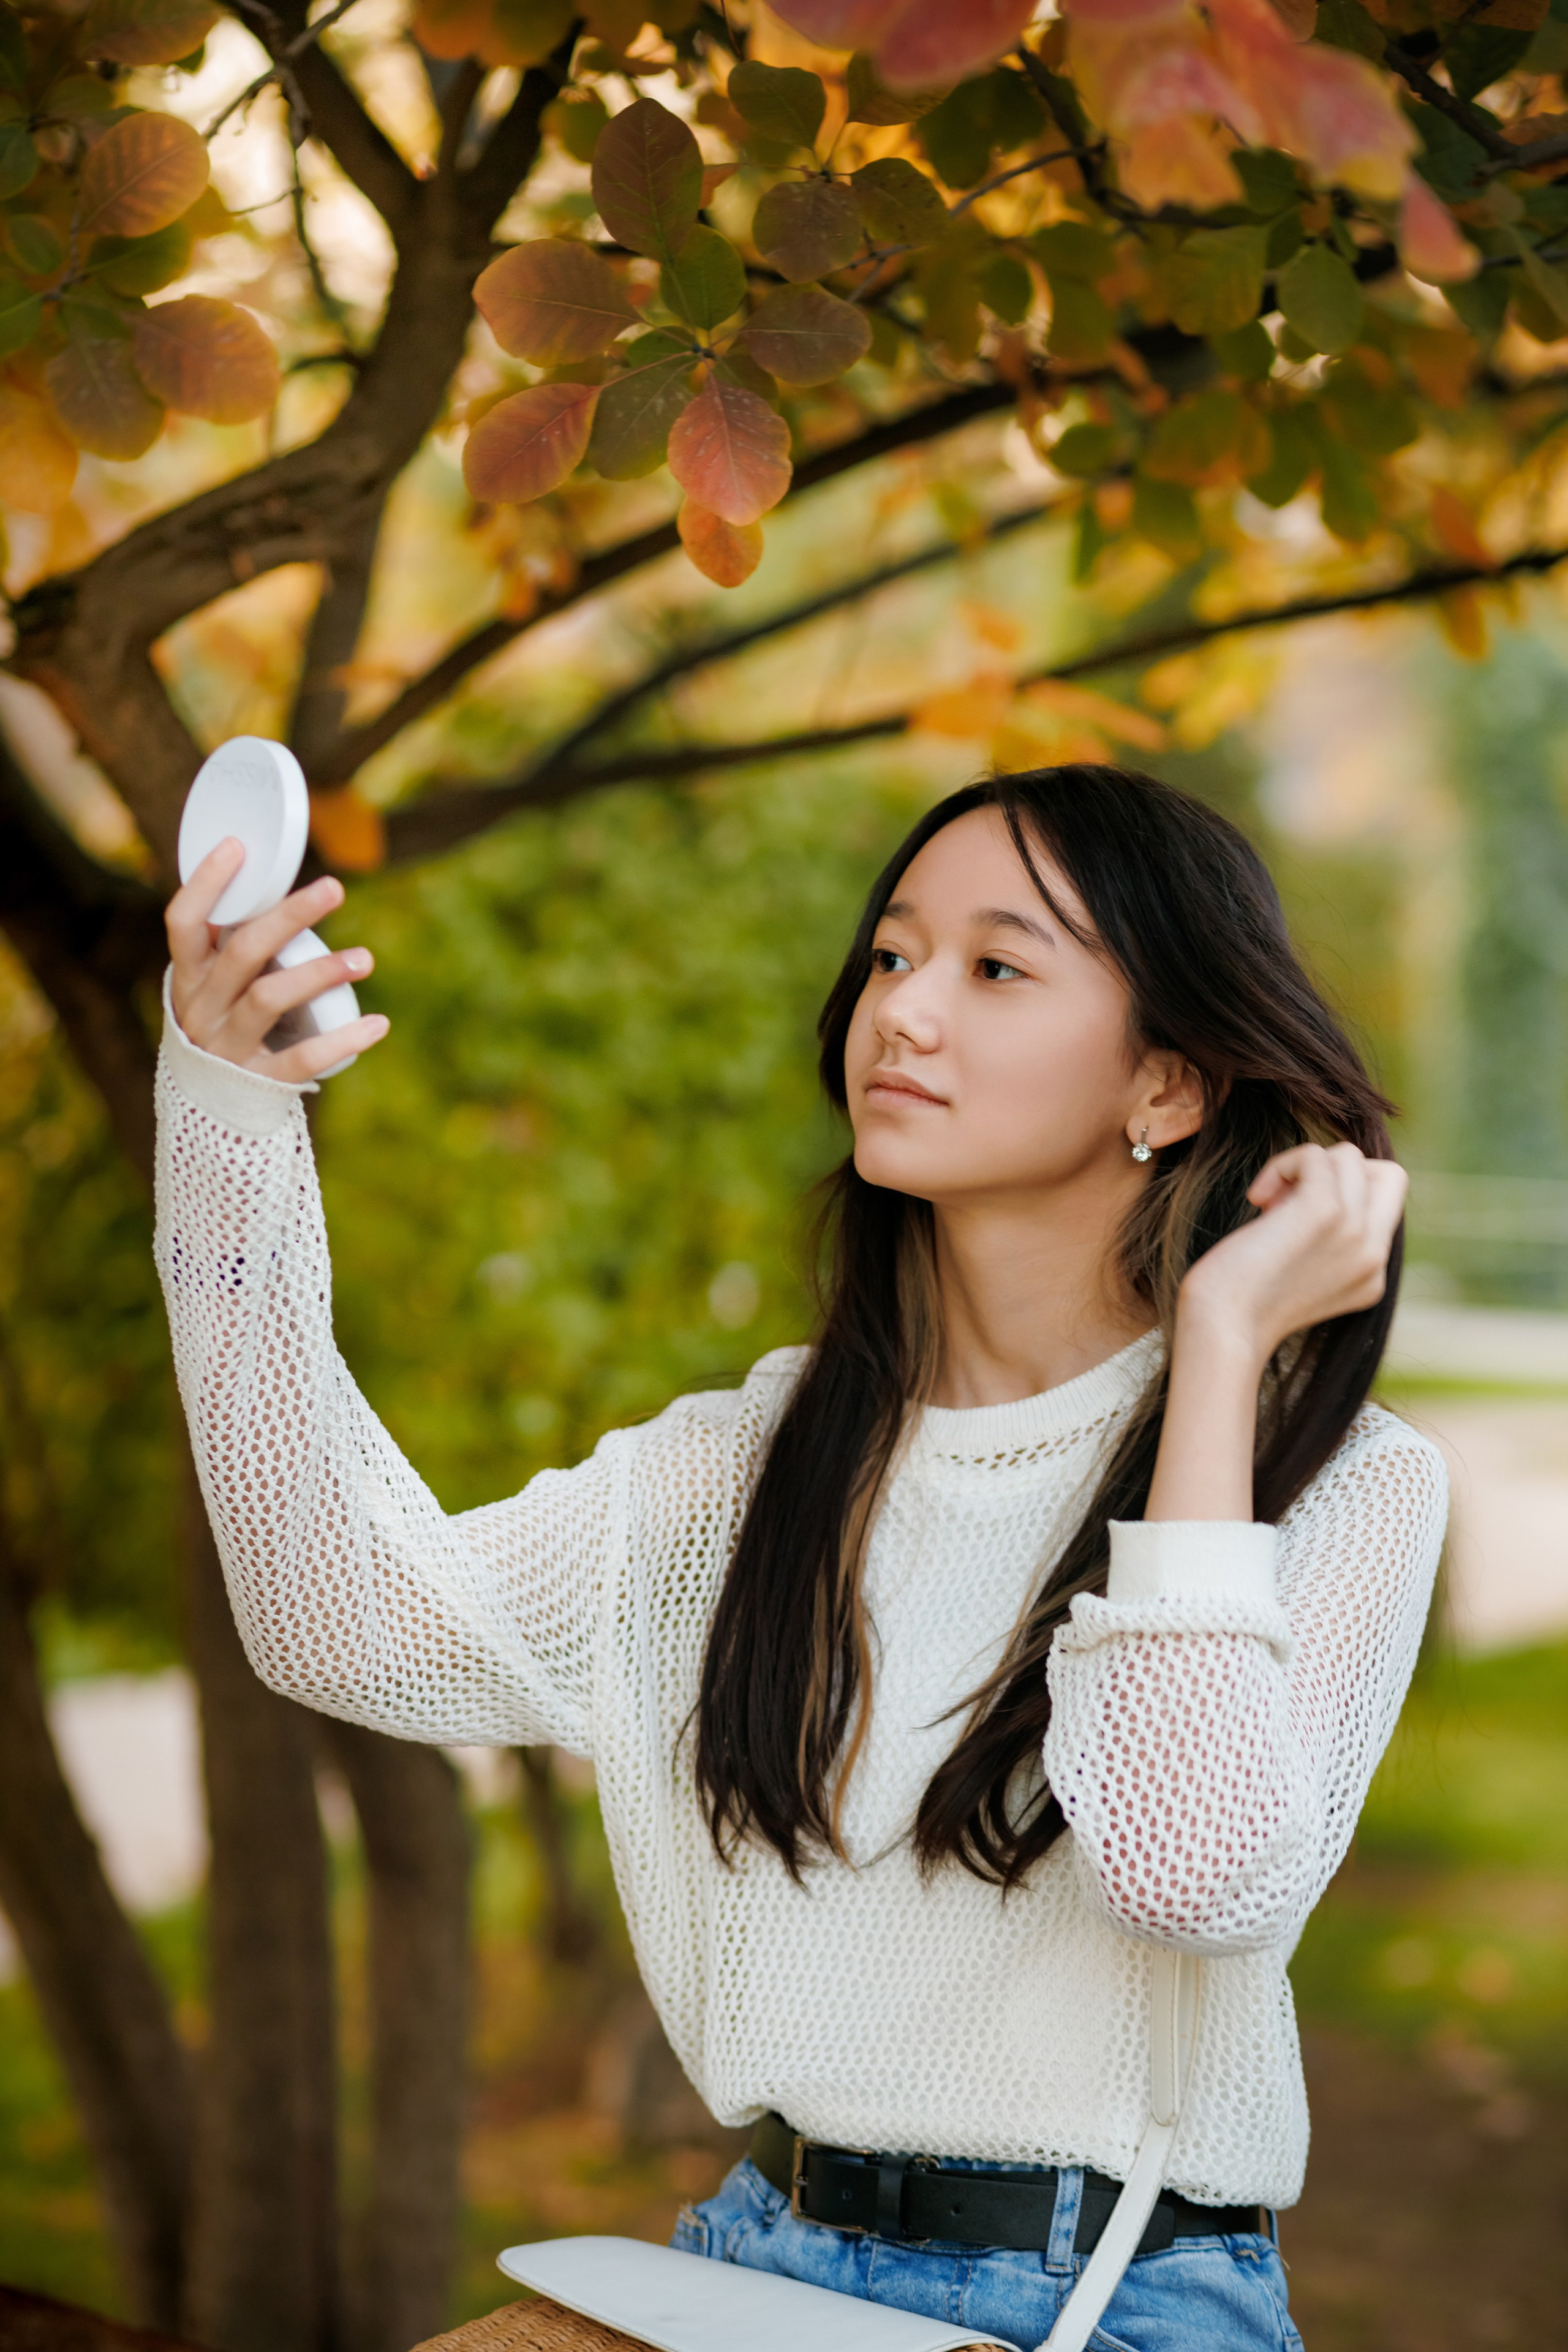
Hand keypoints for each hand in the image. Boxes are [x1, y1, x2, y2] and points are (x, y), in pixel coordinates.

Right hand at [166, 837, 390, 1081]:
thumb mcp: (217, 987)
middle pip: (241, 953)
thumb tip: (281, 886)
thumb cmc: (226, 1027)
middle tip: (335, 888)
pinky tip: (377, 1024)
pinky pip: (301, 1059)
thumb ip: (238, 946)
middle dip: (289, 916)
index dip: (204, 883)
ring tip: (364, 958)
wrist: (210, 1112)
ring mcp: (226, 1047)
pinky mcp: (257, 1082)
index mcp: (189, 978)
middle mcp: (201, 1009)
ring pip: (268, 998)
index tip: (238, 847)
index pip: (183, 923)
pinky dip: (343, 1040)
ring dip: (320, 972)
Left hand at [1179, 1141, 1407, 1369]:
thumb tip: (1309, 1186)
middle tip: (1287, 1203)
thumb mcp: (1299, 1274)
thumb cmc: (1240, 1303)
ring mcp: (1354, 1233)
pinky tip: (1256, 1197)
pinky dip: (1283, 1164)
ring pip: (1348, 1157)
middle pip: (1388, 1174)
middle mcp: (1373, 1256)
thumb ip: (1324, 1242)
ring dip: (1301, 1166)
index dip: (1343, 1192)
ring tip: (1267, 1203)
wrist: (1223, 1331)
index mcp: (1371, 1276)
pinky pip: (1316, 1155)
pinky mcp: (1324, 1213)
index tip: (1296, 1217)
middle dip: (1336, 1172)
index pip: (1385, 1204)